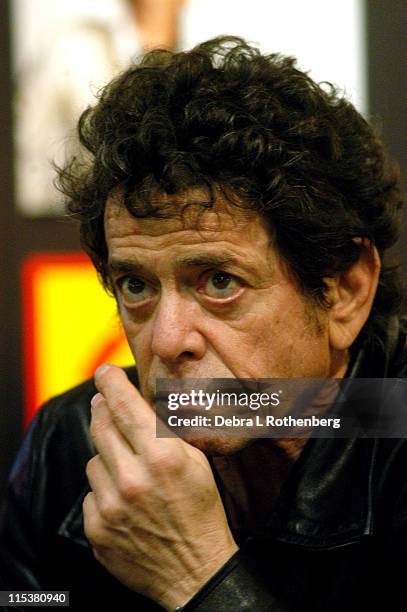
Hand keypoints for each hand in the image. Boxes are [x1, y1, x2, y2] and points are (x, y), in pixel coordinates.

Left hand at [83, 365, 237, 609]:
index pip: (125, 406)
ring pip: (94, 459)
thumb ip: (165, 432)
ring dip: (107, 457)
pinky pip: (90, 492)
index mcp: (162, 457)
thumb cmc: (201, 510)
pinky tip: (125, 499)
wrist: (194, 569)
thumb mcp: (196, 461)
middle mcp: (132, 479)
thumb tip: (136, 403)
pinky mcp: (97, 528)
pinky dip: (104, 490)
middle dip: (103, 409)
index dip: (111, 383)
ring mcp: (111, 505)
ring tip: (130, 469)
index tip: (104, 371)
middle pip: (102, 426)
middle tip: (107, 404)